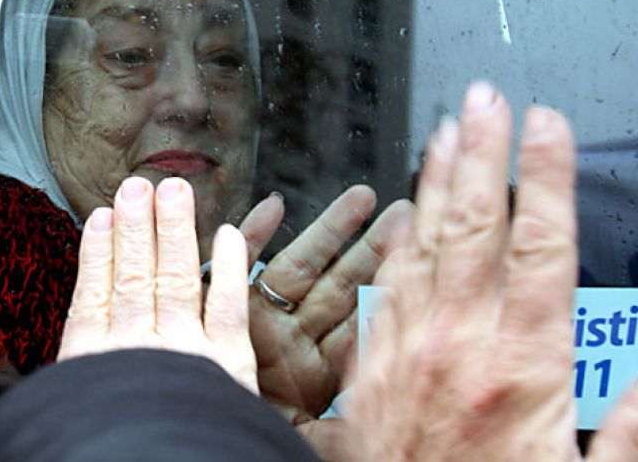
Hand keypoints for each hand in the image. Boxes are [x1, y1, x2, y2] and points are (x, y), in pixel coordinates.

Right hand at [58, 176, 257, 392]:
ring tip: (172, 191)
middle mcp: (135, 348)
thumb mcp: (72, 410)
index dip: (99, 252)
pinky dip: (229, 268)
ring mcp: (181, 350)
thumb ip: (76, 374)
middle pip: (134, 277)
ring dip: (172, 231)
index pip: (93, 295)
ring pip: (176, 279)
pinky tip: (227, 236)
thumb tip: (56, 339)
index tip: (102, 217)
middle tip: (136, 187)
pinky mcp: (225, 362)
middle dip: (134, 228)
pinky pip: (227, 304)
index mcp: (91, 363)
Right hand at [239, 186, 410, 458]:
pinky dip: (253, 235)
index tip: (423, 251)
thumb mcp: (319, 434)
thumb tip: (394, 375)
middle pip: (340, 284)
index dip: (394, 282)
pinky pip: (239, 268)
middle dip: (373, 246)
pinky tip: (272, 207)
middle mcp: (291, 342)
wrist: (214, 439)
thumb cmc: (265, 435)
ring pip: (300, 268)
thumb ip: (350, 396)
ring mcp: (260, 325)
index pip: (363, 316)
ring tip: (361, 198)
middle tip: (405, 212)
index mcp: (317, 370)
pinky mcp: (224, 311)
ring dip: (330, 231)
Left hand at [345, 83, 637, 460]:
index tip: (547, 124)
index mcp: (523, 368)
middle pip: (475, 226)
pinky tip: (401, 212)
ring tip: (445, 128)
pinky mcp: (372, 370)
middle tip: (484, 97)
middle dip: (482, 155)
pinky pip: (385, 288)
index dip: (547, 177)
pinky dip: (396, 243)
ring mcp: (409, 351)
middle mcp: (460, 344)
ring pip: (424, 243)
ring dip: (435, 181)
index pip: (541, 247)